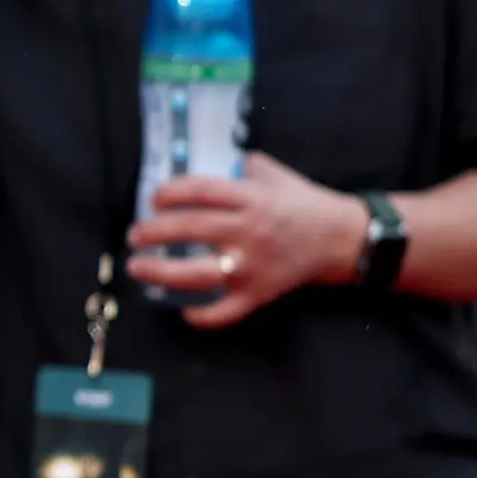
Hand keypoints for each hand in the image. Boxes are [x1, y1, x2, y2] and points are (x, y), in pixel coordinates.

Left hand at [124, 154, 365, 326]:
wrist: (342, 238)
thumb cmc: (302, 203)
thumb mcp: (273, 174)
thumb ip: (240, 166)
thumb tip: (204, 160)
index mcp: (252, 199)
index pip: (201, 192)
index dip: (170, 193)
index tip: (153, 199)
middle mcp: (250, 232)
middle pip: (192, 230)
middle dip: (155, 232)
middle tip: (134, 236)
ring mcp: (254, 266)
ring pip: (199, 273)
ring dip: (161, 273)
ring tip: (137, 268)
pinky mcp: (260, 293)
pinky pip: (227, 311)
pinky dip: (204, 316)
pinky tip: (185, 312)